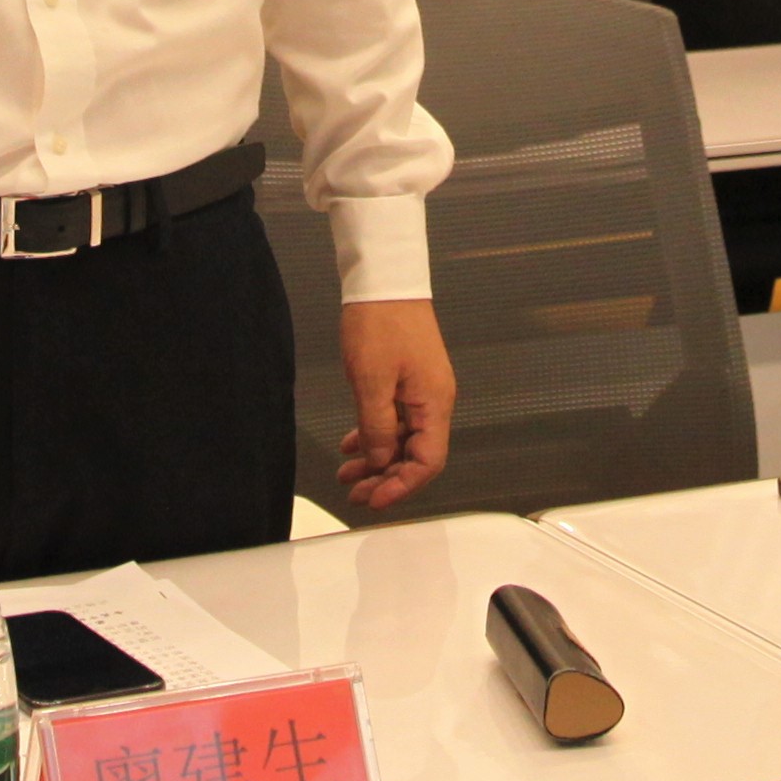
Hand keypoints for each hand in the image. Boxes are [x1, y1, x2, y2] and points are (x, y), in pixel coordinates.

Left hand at [330, 297, 455, 512]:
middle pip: (416, 455)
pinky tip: (350, 444)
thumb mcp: (371, 381)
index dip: (402, 486)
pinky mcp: (407, 380)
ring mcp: (421, 391)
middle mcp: (434, 401)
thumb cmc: (380, 325)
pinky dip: (374, 435)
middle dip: (386, 478)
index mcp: (433, 404)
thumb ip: (377, 427)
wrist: (384, 281)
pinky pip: (395, 420)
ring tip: (346, 475)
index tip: (373, 500)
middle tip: (354, 493)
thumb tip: (381, 461)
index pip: (428, 462)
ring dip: (376, 459)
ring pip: (402, 439)